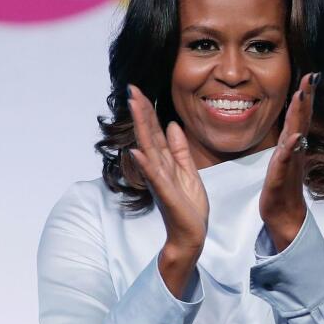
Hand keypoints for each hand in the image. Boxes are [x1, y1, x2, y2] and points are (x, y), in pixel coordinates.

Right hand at [128, 85, 208, 296]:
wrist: (190, 234)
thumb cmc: (188, 206)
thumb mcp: (189, 172)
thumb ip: (180, 150)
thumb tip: (171, 125)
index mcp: (165, 163)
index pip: (154, 132)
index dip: (148, 112)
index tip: (139, 91)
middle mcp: (158, 168)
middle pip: (148, 135)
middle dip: (141, 112)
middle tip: (132, 89)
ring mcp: (160, 181)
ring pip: (149, 149)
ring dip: (141, 128)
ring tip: (134, 108)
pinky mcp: (166, 194)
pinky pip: (155, 177)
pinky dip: (146, 165)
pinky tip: (137, 151)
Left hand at [259, 73, 317, 251]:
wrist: (285, 215)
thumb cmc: (282, 187)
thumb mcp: (283, 159)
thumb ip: (289, 141)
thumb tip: (293, 126)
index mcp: (292, 145)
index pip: (299, 116)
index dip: (305, 96)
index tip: (311, 76)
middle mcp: (294, 150)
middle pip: (300, 120)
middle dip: (306, 98)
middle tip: (312, 77)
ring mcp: (289, 163)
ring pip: (294, 134)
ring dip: (299, 116)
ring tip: (302, 97)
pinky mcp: (280, 177)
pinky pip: (285, 160)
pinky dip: (290, 148)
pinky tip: (294, 137)